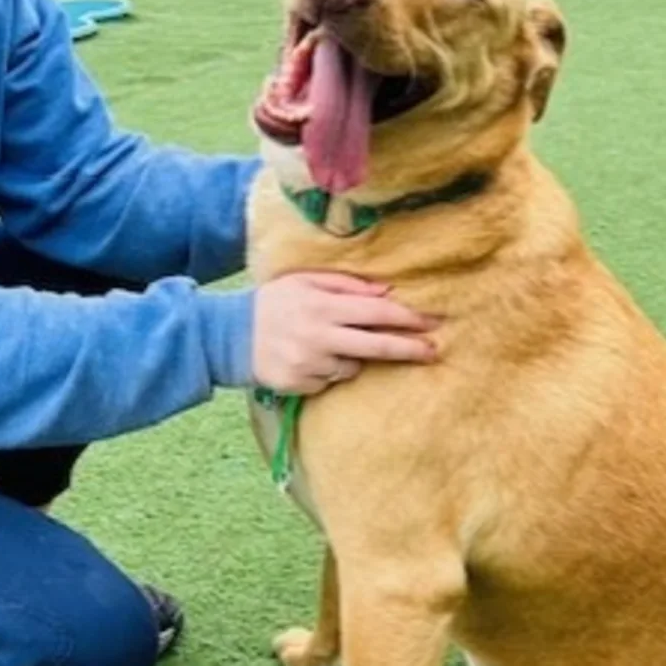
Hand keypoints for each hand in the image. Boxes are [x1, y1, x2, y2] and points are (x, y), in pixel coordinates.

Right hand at [253, 271, 438, 395]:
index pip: (376, 311)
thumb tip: (386, 292)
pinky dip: (329, 370)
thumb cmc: (275, 301)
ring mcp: (310, 364)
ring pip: (353, 365)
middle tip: (434, 351)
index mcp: (323, 306)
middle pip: (376, 345)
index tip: (433, 321)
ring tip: (328, 342)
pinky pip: (330, 379)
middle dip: (409, 348)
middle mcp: (320, 336)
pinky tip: (310, 357)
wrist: (231, 335)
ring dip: (354, 356)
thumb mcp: (306, 281)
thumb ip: (346, 284)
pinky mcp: (301, 385)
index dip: (407, 317)